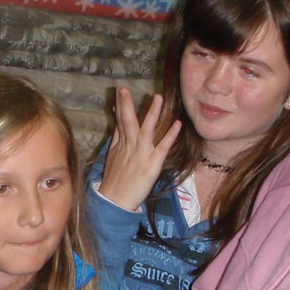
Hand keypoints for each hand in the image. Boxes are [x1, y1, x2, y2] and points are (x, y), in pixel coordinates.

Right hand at [97, 88, 181, 211]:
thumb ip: (117, 141)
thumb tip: (117, 126)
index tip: (121, 90)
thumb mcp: (112, 159)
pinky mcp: (152, 165)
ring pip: (146, 130)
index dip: (121, 105)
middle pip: (127, 121)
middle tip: (124, 88)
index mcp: (119, 146)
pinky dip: (170, 135)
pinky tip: (177, 124)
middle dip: (126, 104)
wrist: (114, 201)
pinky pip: (162, 147)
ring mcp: (141, 155)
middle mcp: (129, 147)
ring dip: (152, 113)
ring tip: (158, 97)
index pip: (120, 121)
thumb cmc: (113, 183)